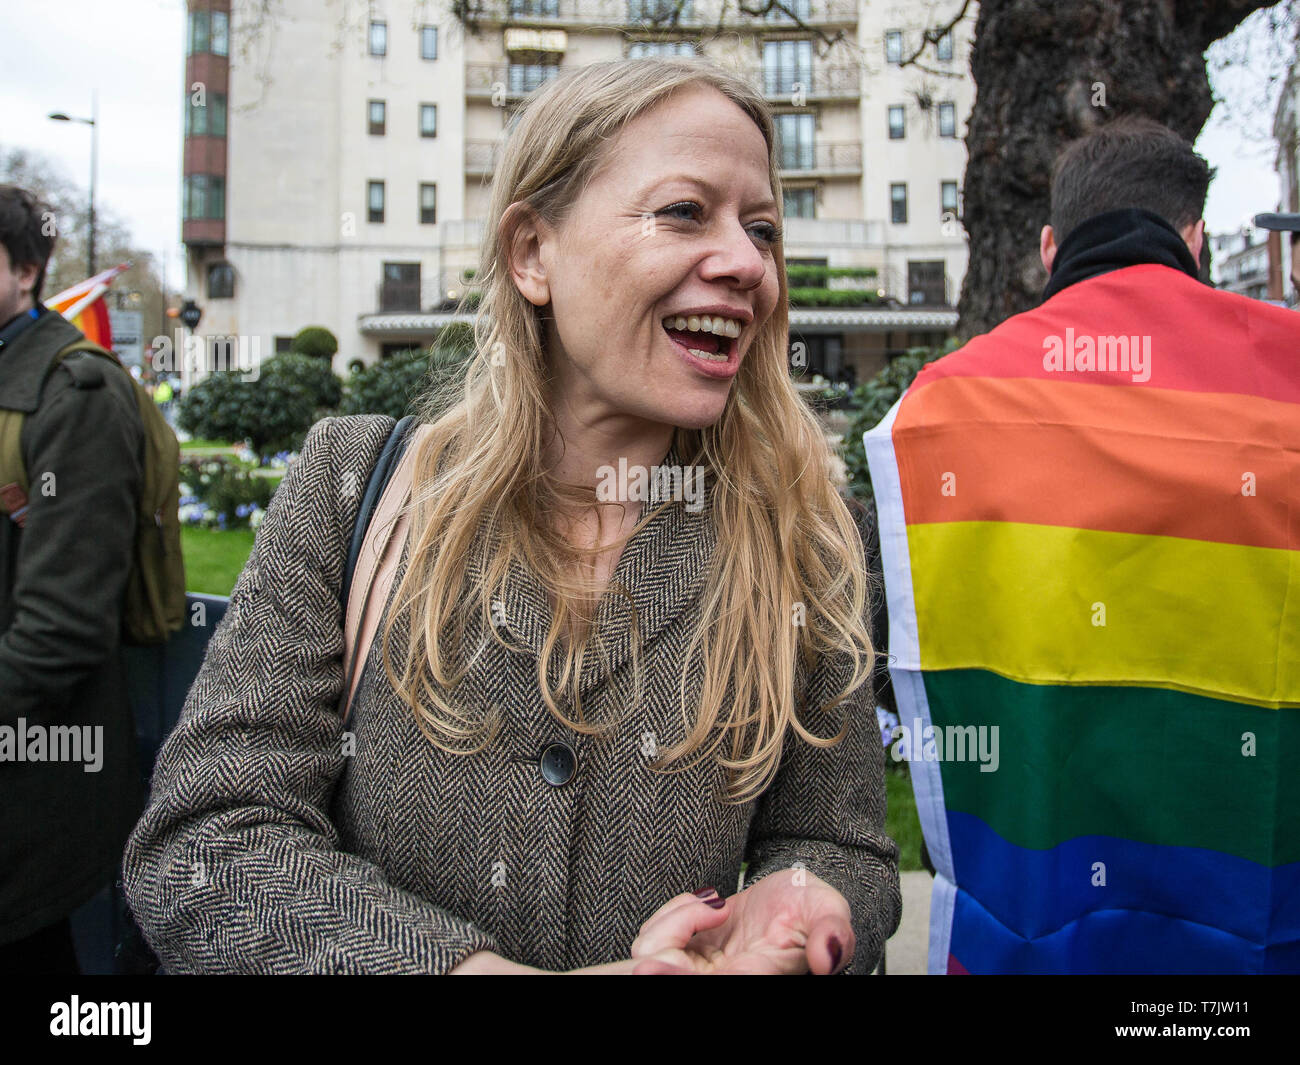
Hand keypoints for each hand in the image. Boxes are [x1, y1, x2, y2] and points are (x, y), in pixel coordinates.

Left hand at [629, 870, 852, 974]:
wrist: (793, 895)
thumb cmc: (811, 906)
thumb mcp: (829, 909)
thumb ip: (833, 932)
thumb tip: (828, 958)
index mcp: (760, 974)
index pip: (721, 984)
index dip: (682, 979)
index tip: (653, 969)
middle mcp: (727, 977)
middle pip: (675, 980)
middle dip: (658, 972)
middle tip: (644, 967)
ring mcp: (702, 967)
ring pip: (656, 957)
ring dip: (674, 923)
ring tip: (713, 906)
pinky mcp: (686, 949)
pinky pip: (655, 938)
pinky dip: (672, 913)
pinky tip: (703, 904)